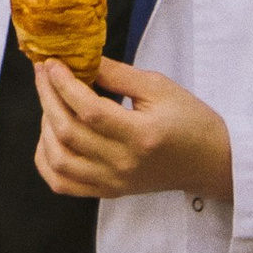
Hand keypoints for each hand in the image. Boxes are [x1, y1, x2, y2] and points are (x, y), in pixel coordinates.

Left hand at [34, 56, 230, 204]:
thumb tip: (81, 60)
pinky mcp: (108, 191)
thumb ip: (117, 74)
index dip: (64, 84)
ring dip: (44, 127)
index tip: (52, 63)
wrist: (209, 161)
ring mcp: (113, 182)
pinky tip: (49, 136)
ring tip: (51, 101)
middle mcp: (123, 164)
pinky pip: (62, 183)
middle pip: (68, 133)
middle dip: (48, 97)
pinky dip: (46, 160)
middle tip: (43, 73)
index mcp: (141, 136)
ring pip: (59, 160)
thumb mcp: (159, 87)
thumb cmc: (190, 120)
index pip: (89, 110)